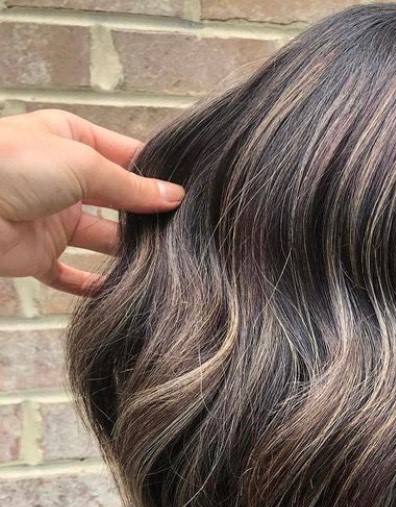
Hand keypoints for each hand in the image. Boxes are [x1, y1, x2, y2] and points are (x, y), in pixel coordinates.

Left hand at [0, 108, 183, 295]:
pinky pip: (71, 275)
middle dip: (146, 213)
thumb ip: (130, 185)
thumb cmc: (14, 166)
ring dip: (127, 250)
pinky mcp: (39, 254)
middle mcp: (63, 177)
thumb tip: (173, 196)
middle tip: (184, 229)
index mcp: (70, 139)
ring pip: (100, 238)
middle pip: (116, 198)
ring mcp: (52, 217)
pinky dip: (93, 285)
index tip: (188, 192)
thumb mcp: (83, 164)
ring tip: (163, 259)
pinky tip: (120, 288)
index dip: (154, 172)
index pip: (124, 154)